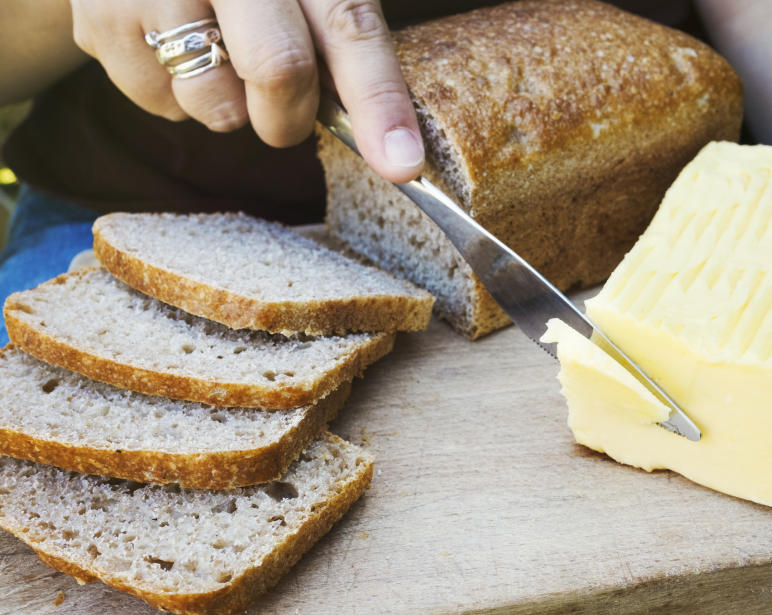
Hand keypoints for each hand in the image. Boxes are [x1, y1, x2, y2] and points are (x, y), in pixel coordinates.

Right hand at [69, 0, 423, 181]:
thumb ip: (339, 38)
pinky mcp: (99, 22)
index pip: (347, 27)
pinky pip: (162, 106)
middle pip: (278, 70)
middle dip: (291, 116)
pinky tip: (171, 46)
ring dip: (229, 104)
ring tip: (213, 49)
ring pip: (216, 104)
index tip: (402, 165)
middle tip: (285, 111)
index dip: (379, 101)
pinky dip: (179, 97)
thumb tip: (392, 145)